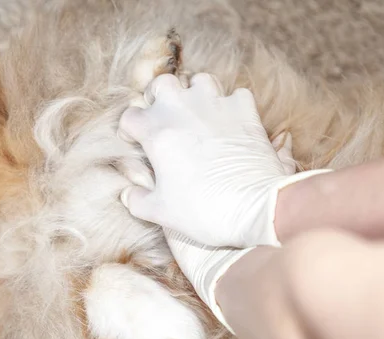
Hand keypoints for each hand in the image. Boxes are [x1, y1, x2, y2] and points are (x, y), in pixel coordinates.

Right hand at [118, 73, 329, 328]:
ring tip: (199, 116)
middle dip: (160, 98)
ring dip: (196, 95)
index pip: (130, 116)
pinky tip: (232, 123)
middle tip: (166, 121)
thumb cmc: (204, 211)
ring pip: (200, 81)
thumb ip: (137, 200)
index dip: (130, 129)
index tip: (137, 142)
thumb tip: (129, 195)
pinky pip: (236, 96)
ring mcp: (215, 106)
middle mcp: (183, 111)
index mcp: (156, 132)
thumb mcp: (160, 212)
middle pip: (162, 84)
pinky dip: (232, 106)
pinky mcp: (245, 111)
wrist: (254, 208)